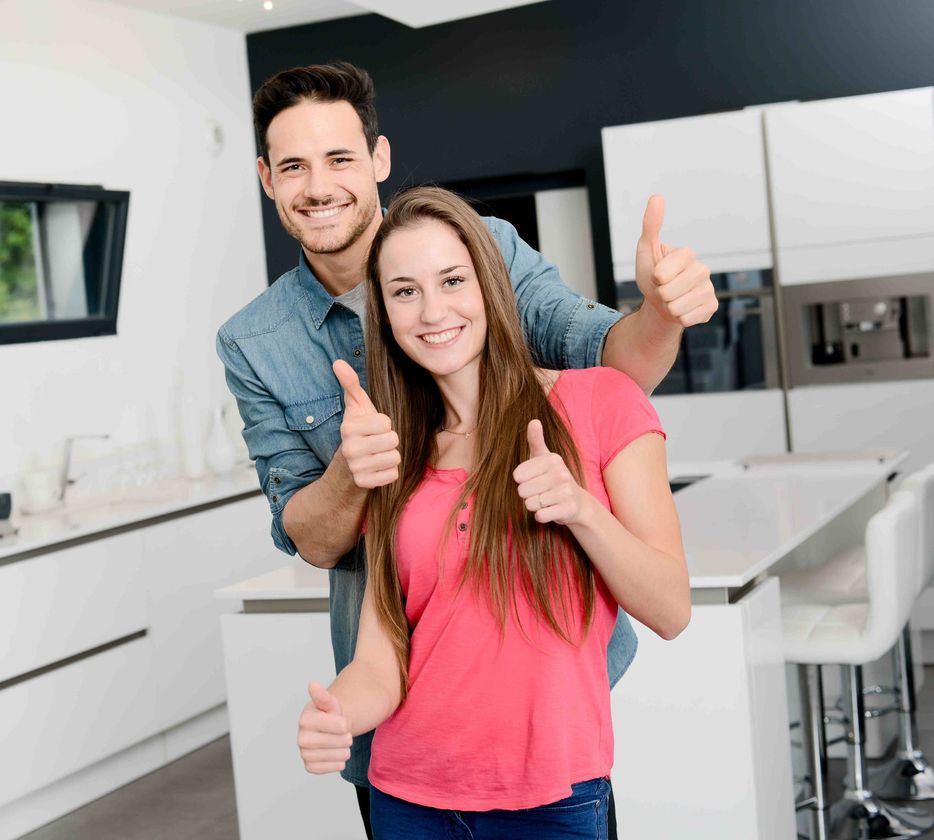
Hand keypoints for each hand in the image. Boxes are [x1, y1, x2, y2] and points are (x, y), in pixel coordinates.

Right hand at [297, 681, 352, 774]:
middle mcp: (301, 737)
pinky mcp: (309, 765)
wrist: (327, 728)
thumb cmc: (329, 714)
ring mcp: (304, 753)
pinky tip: (336, 753)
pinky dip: (337, 763)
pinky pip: (330, 768)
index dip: (345, 724)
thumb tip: (313, 684)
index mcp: (306, 718)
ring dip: (344, 750)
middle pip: (340, 742)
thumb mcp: (330, 702)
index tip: (342, 721)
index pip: (340, 726)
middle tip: (342, 733)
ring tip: (340, 743)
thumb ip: (323, 696)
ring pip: (337, 756)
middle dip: (346, 737)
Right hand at [333, 359, 399, 488]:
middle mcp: (349, 449)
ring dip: (390, 456)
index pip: (386, 422)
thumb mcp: (356, 406)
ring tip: (377, 454)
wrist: (350, 463)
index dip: (384, 424)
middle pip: (393, 440)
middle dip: (389, 440)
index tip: (374, 428)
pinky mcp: (365, 483)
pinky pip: (393, 474)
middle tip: (377, 442)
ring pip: (395, 457)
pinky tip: (377, 467)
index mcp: (348, 428)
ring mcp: (356, 468)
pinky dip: (389, 472)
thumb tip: (338, 362)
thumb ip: (350, 384)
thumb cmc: (359, 430)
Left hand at [513, 420, 583, 524]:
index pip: (518, 475)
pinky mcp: (567, 509)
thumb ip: (535, 440)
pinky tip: (550, 509)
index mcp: (552, 459)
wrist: (576, 502)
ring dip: (534, 505)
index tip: (534, 478)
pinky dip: (541, 515)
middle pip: (522, 491)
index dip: (522, 481)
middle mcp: (561, 474)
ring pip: (530, 504)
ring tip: (545, 500)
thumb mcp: (543, 457)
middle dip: (527, 494)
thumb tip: (533, 420)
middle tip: (540, 491)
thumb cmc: (553, 477)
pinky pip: (540, 515)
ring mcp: (565, 492)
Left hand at [635, 194, 716, 327]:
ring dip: (668, 307)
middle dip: (660, 294)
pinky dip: (679, 318)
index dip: (654, 278)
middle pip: (668, 292)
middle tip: (663, 289)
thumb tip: (657, 197)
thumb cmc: (653, 276)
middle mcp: (702, 269)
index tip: (657, 274)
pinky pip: (687, 319)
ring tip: (671, 299)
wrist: (661, 304)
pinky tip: (683, 309)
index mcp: (687, 254)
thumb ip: (651, 226)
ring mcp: (708, 289)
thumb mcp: (647, 250)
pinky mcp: (712, 307)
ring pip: (677, 307)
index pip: (661, 273)